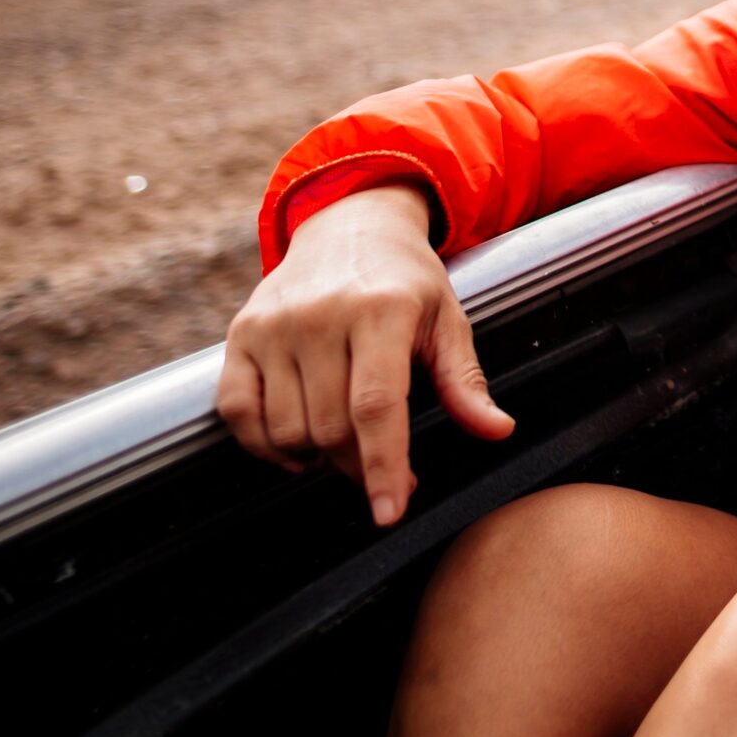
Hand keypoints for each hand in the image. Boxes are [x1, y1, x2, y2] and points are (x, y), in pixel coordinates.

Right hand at [214, 185, 515, 525]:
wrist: (348, 224)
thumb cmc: (407, 280)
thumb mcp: (447, 319)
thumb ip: (464, 380)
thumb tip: (498, 431)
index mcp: (381, 309)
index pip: (377, 407)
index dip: (384, 466)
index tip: (390, 513)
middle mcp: (320, 315)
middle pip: (332, 428)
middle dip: (361, 466)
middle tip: (385, 471)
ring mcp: (273, 325)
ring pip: (287, 429)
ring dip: (317, 458)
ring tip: (347, 445)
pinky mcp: (240, 334)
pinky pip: (238, 413)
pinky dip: (265, 445)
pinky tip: (297, 446)